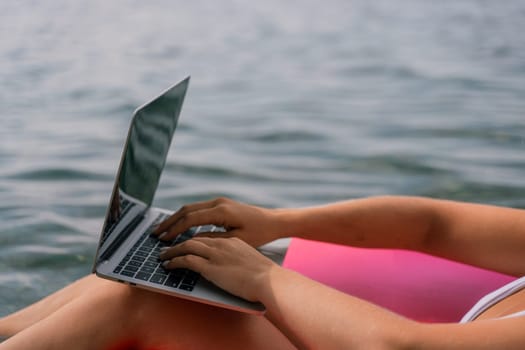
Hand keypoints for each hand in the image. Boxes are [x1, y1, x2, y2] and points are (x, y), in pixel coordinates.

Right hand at [153, 197, 282, 246]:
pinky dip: (186, 217)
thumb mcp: (236, 240)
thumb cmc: (259, 233)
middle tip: (155, 234)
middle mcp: (218, 202)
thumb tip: (192, 241)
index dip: (174, 230)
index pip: (190, 219)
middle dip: (169, 222)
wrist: (273, 221)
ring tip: (163, 230)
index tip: (163, 240)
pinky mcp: (221, 204)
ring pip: (191, 208)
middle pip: (186, 210)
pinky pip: (198, 209)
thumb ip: (213, 240)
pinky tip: (179, 226)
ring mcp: (219, 201)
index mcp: (221, 211)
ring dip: (176, 218)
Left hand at [159, 237, 276, 301]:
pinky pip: (187, 260)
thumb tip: (229, 266)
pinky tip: (168, 265)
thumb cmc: (264, 275)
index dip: (192, 239)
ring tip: (162, 255)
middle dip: (177, 240)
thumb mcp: (248, 260)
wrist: (269, 280)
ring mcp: (215, 254)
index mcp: (231, 241)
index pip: (206, 237)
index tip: (184, 243)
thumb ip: (236, 259)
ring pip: (187, 246)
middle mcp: (221, 244)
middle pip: (193, 237)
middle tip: (166, 245)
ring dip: (172, 250)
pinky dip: (175, 261)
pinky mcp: (210, 267)